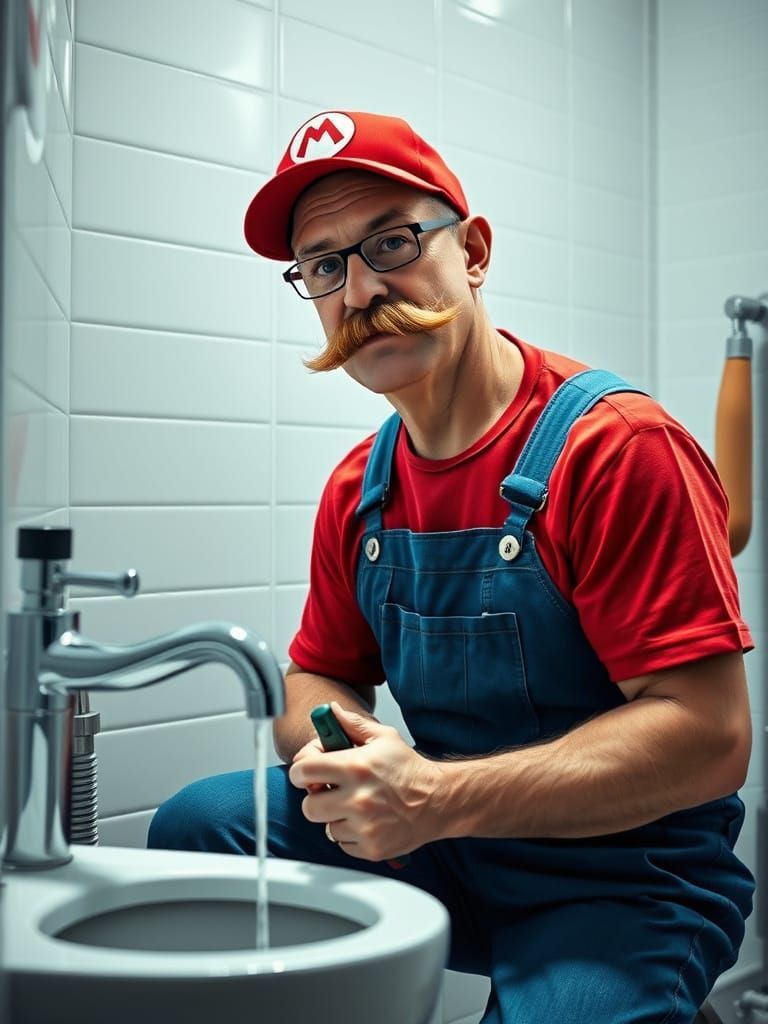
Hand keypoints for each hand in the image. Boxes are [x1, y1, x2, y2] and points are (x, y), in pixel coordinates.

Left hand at [289, 703, 443, 860]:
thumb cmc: (410, 769)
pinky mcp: (371, 848)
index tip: (307, 771)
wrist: (439, 801)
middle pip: (309, 806)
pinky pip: (342, 843)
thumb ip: (352, 724)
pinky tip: (366, 820)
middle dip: (316, 797)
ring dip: (336, 817)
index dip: (301, 770)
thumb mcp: (383, 738)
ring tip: (356, 805)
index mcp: (355, 767)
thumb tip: (329, 712)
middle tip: (330, 791)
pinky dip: (350, 834)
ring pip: (327, 826)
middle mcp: (357, 798)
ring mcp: (364, 826)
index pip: (303, 770)